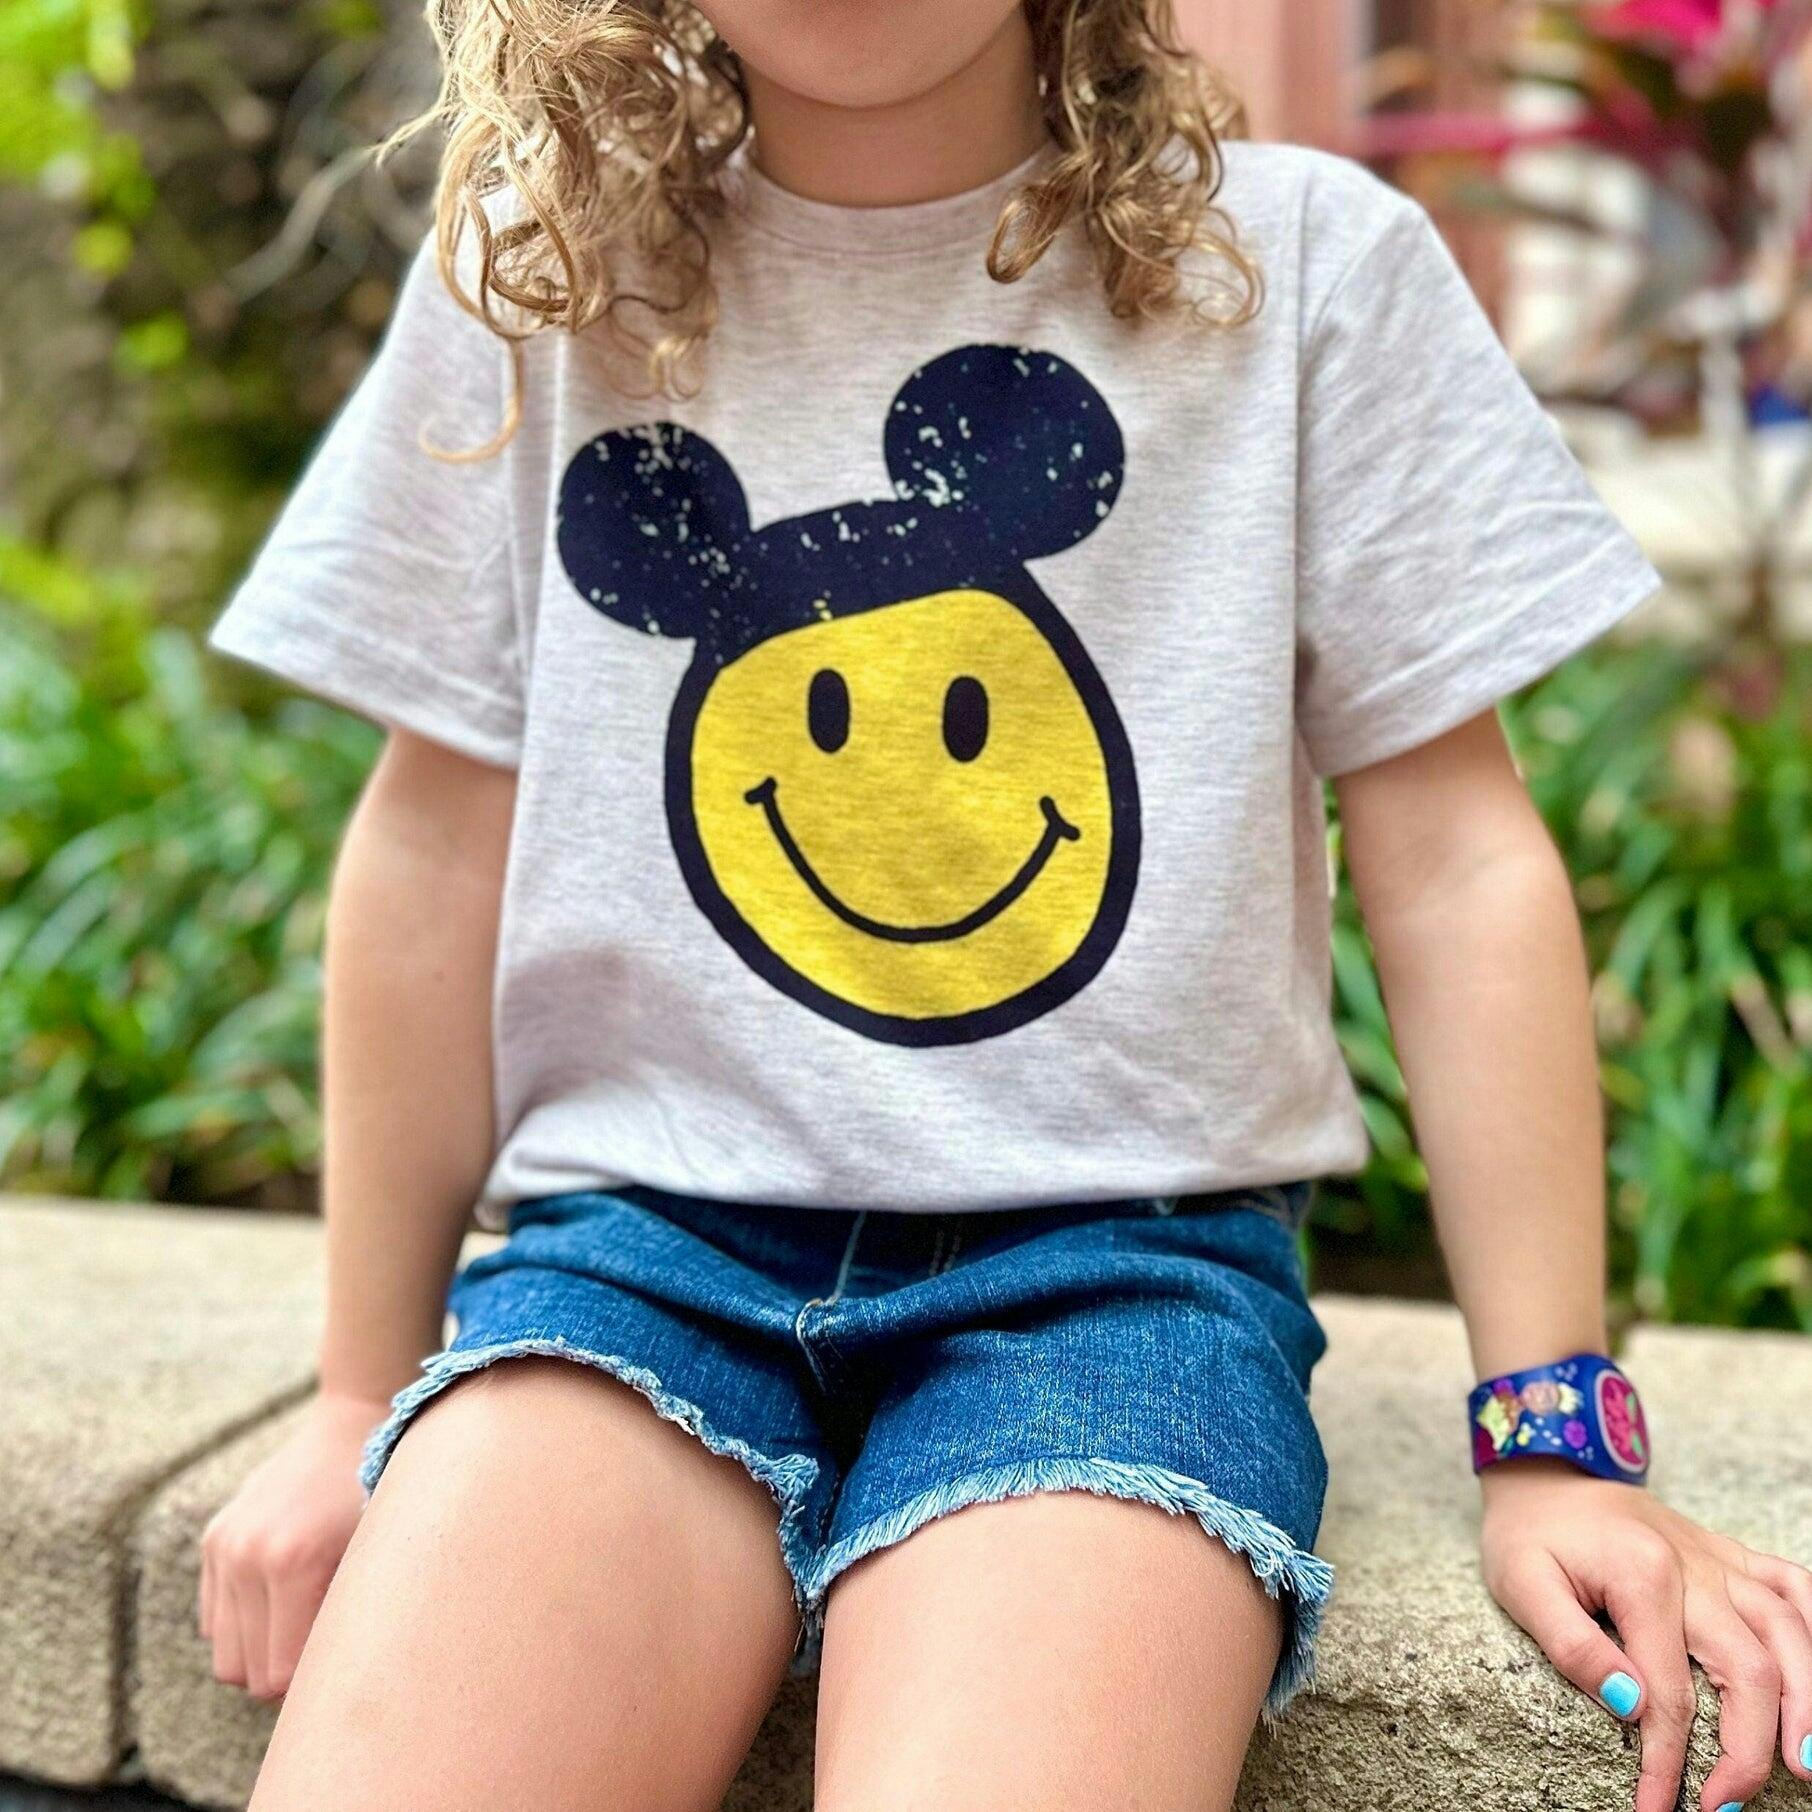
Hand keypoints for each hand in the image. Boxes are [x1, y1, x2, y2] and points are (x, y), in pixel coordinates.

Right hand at [198, 1389, 387, 1700]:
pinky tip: (281, 1601)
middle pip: (246, 1672)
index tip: (339, 1667)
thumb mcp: (379, 1557)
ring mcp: (224, 1544)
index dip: (311, 1684)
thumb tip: (329, 1687)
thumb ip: (348, 1622)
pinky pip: (214, 1620)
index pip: (279, 1676)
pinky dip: (243, 1626)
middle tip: (325, 1648)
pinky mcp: (213, 1538)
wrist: (352, 1427)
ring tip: (304, 1624)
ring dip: (260, 1653)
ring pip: (224, 1653)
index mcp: (294, 1562)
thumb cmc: (381, 1496)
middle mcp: (247, 1554)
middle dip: (284, 1674)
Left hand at [1481, 1458, 1811, 1811]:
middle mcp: (1693, 1566)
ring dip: (1807, 1701)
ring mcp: (1718, 1559)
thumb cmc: (1528, 1534)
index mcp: (1640, 1575)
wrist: (1542, 1474)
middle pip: (1749, 1669)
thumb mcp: (1521, 1585)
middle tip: (1726, 1804)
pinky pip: (1793, 1583)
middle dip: (1747, 1750)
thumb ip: (1572, 1645)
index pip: (1668, 1692)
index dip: (1667, 1761)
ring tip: (1805, 1764)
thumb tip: (1630, 1704)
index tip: (1657, 1808)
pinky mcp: (1729, 1555)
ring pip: (1789, 1631)